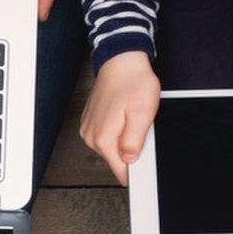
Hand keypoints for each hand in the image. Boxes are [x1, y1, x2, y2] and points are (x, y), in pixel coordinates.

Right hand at [80, 52, 160, 185]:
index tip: (143, 155)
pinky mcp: (90, 122)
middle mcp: (91, 137)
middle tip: (139, 127)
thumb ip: (134, 141)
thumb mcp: (142, 113)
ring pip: (112, 148)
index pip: (121, 171)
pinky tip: (122, 114)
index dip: (137, 168)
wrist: (121, 62)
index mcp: (103, 138)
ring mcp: (89, 129)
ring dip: (124, 138)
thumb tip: (129, 159)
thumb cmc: (133, 83)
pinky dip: (117, 129)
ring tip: (130, 117)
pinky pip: (107, 136)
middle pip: (117, 160)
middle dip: (131, 150)